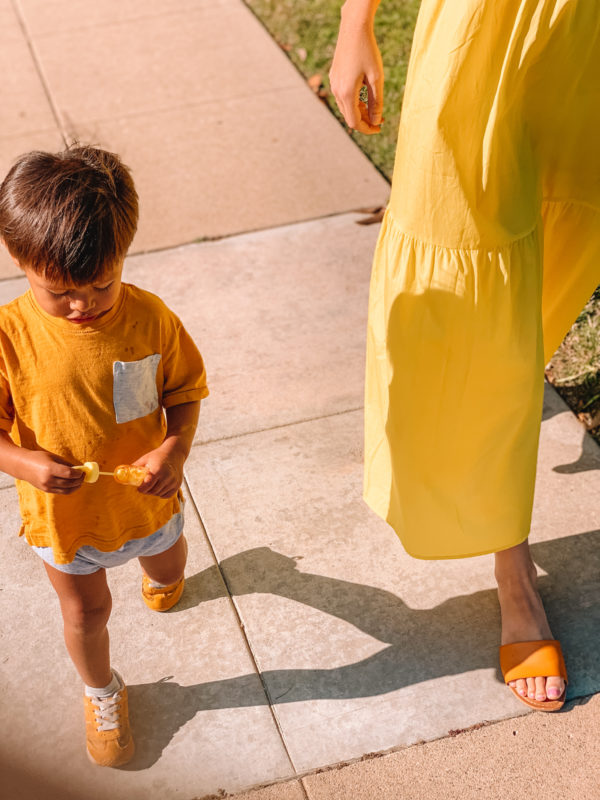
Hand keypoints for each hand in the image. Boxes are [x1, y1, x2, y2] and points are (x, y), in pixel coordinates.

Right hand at [20, 450, 84, 493]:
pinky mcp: (46, 490)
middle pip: (69, 483)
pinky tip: (73, 484)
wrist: (22, 466)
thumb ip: (66, 464)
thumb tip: (80, 469)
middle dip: (79, 480)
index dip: (78, 473)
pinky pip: (61, 491)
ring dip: (76, 486)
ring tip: (80, 481)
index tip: (82, 471)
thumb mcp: (53, 457)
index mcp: (50, 468)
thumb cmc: (39, 458)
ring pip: (66, 490)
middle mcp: (48, 479)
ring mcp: (46, 486)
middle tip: (83, 476)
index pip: (69, 474)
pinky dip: (69, 489)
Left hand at [132, 447, 184, 498]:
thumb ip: (134, 467)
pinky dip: (161, 493)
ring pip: (159, 494)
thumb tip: (121, 474)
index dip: (141, 489)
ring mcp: (173, 481)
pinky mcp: (177, 484)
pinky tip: (160, 487)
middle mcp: (167, 477)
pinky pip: (167, 495)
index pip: (147, 486)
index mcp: (157, 470)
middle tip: (144, 486)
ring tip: (153, 484)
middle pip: (152, 491)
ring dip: (154, 492)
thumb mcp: (145, 459)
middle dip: (146, 491)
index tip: (139, 488)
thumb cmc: (158, 455)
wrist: (175, 452)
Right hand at [329, 6, 383, 133]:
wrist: (354, 27)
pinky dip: (354, 101)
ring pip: (346, 107)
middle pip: (350, 116)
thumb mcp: (377, 78)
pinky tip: (364, 96)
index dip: (367, 129)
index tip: (379, 128)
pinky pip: (343, 96)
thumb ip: (377, 102)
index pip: (354, 122)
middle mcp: (337, 90)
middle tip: (380, 119)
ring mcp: (334, 83)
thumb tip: (376, 120)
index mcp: (346, 93)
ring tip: (374, 107)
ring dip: (360, 111)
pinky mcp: (334, 76)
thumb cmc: (368, 51)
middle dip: (365, 120)